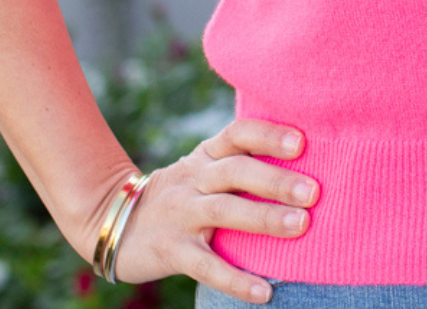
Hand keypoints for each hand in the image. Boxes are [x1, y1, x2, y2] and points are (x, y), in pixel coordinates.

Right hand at [85, 118, 315, 303]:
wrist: (113, 222)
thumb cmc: (183, 194)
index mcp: (207, 156)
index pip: (237, 134)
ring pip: (223, 211)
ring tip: (300, 226)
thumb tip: (312, 167)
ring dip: (262, 217)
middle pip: (235, 172)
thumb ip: (245, 164)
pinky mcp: (171, 251)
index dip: (267, 136)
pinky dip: (235, 279)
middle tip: (313, 191)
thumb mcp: (205, 169)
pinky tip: (264, 292)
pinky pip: (206, 266)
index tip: (301, 143)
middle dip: (275, 180)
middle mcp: (194, 180)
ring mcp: (180, 214)